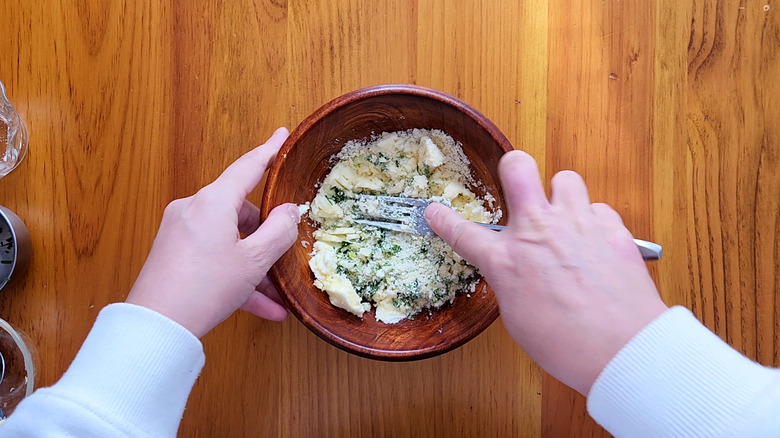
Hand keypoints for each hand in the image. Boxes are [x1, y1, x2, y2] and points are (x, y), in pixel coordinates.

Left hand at [126, 127, 299, 337]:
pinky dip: (235, 277)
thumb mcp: (254, 261)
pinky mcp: (172, 255)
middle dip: (266, 236)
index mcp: (213, 201)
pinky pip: (213, 258)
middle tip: (285, 254)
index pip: (248, 167)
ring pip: (229, 241)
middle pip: (240, 212)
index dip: (269, 151)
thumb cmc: (207, 286)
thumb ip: (279, 231)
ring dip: (254, 266)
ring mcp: (180, 233)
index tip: (282, 135)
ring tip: (276, 295)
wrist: (157, 326)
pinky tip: (261, 307)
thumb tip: (289, 211)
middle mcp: (193, 210)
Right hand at [425, 150, 667, 394]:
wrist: (622, 348)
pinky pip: (599, 208)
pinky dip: (594, 222)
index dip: (444, 220)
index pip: (463, 232)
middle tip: (517, 184)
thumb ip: (512, 283)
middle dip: (513, 168)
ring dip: (561, 196)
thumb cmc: (568, 344)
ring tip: (565, 218)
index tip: (436, 211)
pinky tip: (595, 243)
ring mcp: (577, 224)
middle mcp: (539, 232)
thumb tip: (516, 271)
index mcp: (507, 261)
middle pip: (518, 167)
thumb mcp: (518, 319)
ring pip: (565, 178)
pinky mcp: (611, 229)